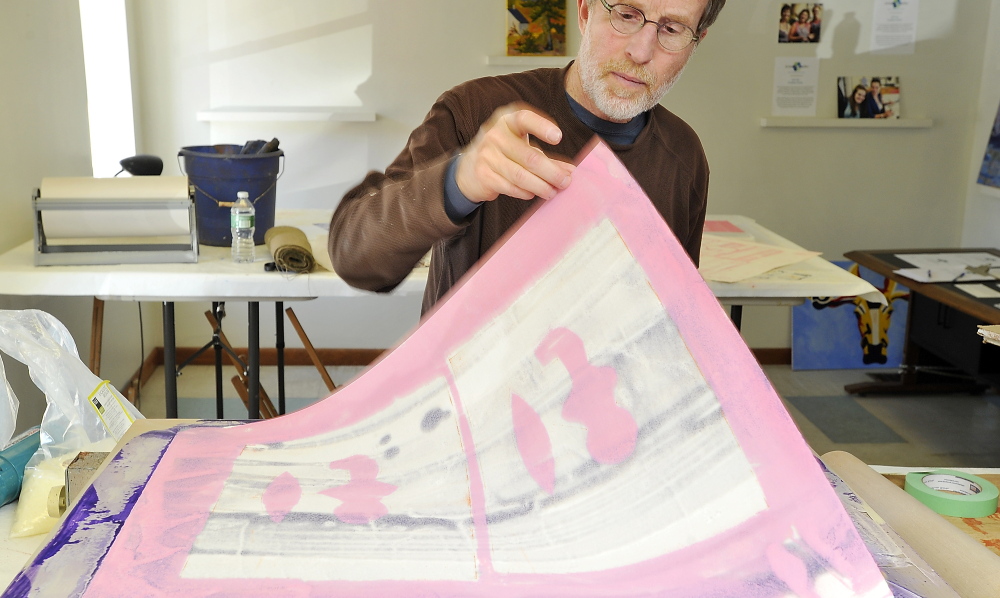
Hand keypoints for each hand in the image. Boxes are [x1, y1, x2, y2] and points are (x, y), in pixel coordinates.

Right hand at [455, 104, 574, 202]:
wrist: (468, 168)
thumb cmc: (503, 153)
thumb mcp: (521, 146)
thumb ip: (546, 157)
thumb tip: (570, 171)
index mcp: (507, 120)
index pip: (524, 118)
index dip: (541, 126)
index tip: (558, 137)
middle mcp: (495, 135)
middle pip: (529, 156)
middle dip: (551, 172)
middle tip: (565, 181)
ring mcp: (487, 155)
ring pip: (520, 175)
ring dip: (540, 186)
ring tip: (553, 192)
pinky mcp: (484, 175)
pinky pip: (510, 186)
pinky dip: (525, 192)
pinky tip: (533, 194)